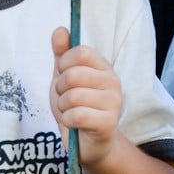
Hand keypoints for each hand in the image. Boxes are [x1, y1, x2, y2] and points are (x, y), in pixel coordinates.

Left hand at [50, 27, 121, 165]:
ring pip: (72, 96)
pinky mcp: (108, 124)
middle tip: (66, 98)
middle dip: (60, 89)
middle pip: (73, 74)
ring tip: (71, 112)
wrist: (87, 142)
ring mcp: (113, 103)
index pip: (80, 52)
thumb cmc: (76, 107)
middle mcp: (113, 82)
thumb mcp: (64, 78)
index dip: (64, 63)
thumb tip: (60, 30)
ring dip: (62, 107)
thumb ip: (62, 54)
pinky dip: (67, 121)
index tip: (63, 75)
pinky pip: (76, 116)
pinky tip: (73, 124)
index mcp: (103, 67)